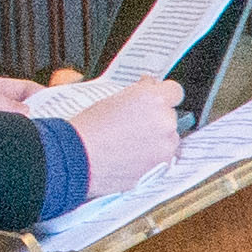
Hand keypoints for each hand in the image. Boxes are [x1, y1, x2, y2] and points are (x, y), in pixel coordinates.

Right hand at [66, 80, 178, 198]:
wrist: (77, 157)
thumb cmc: (89, 129)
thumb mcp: (112, 98)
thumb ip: (138, 92)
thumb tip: (149, 86)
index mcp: (152, 99)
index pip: (174, 91)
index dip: (163, 94)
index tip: (156, 99)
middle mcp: (164, 120)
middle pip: (171, 115)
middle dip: (157, 118)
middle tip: (134, 124)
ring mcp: (166, 145)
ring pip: (169, 138)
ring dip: (156, 138)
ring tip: (129, 143)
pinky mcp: (162, 165)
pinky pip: (164, 157)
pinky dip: (153, 156)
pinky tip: (132, 156)